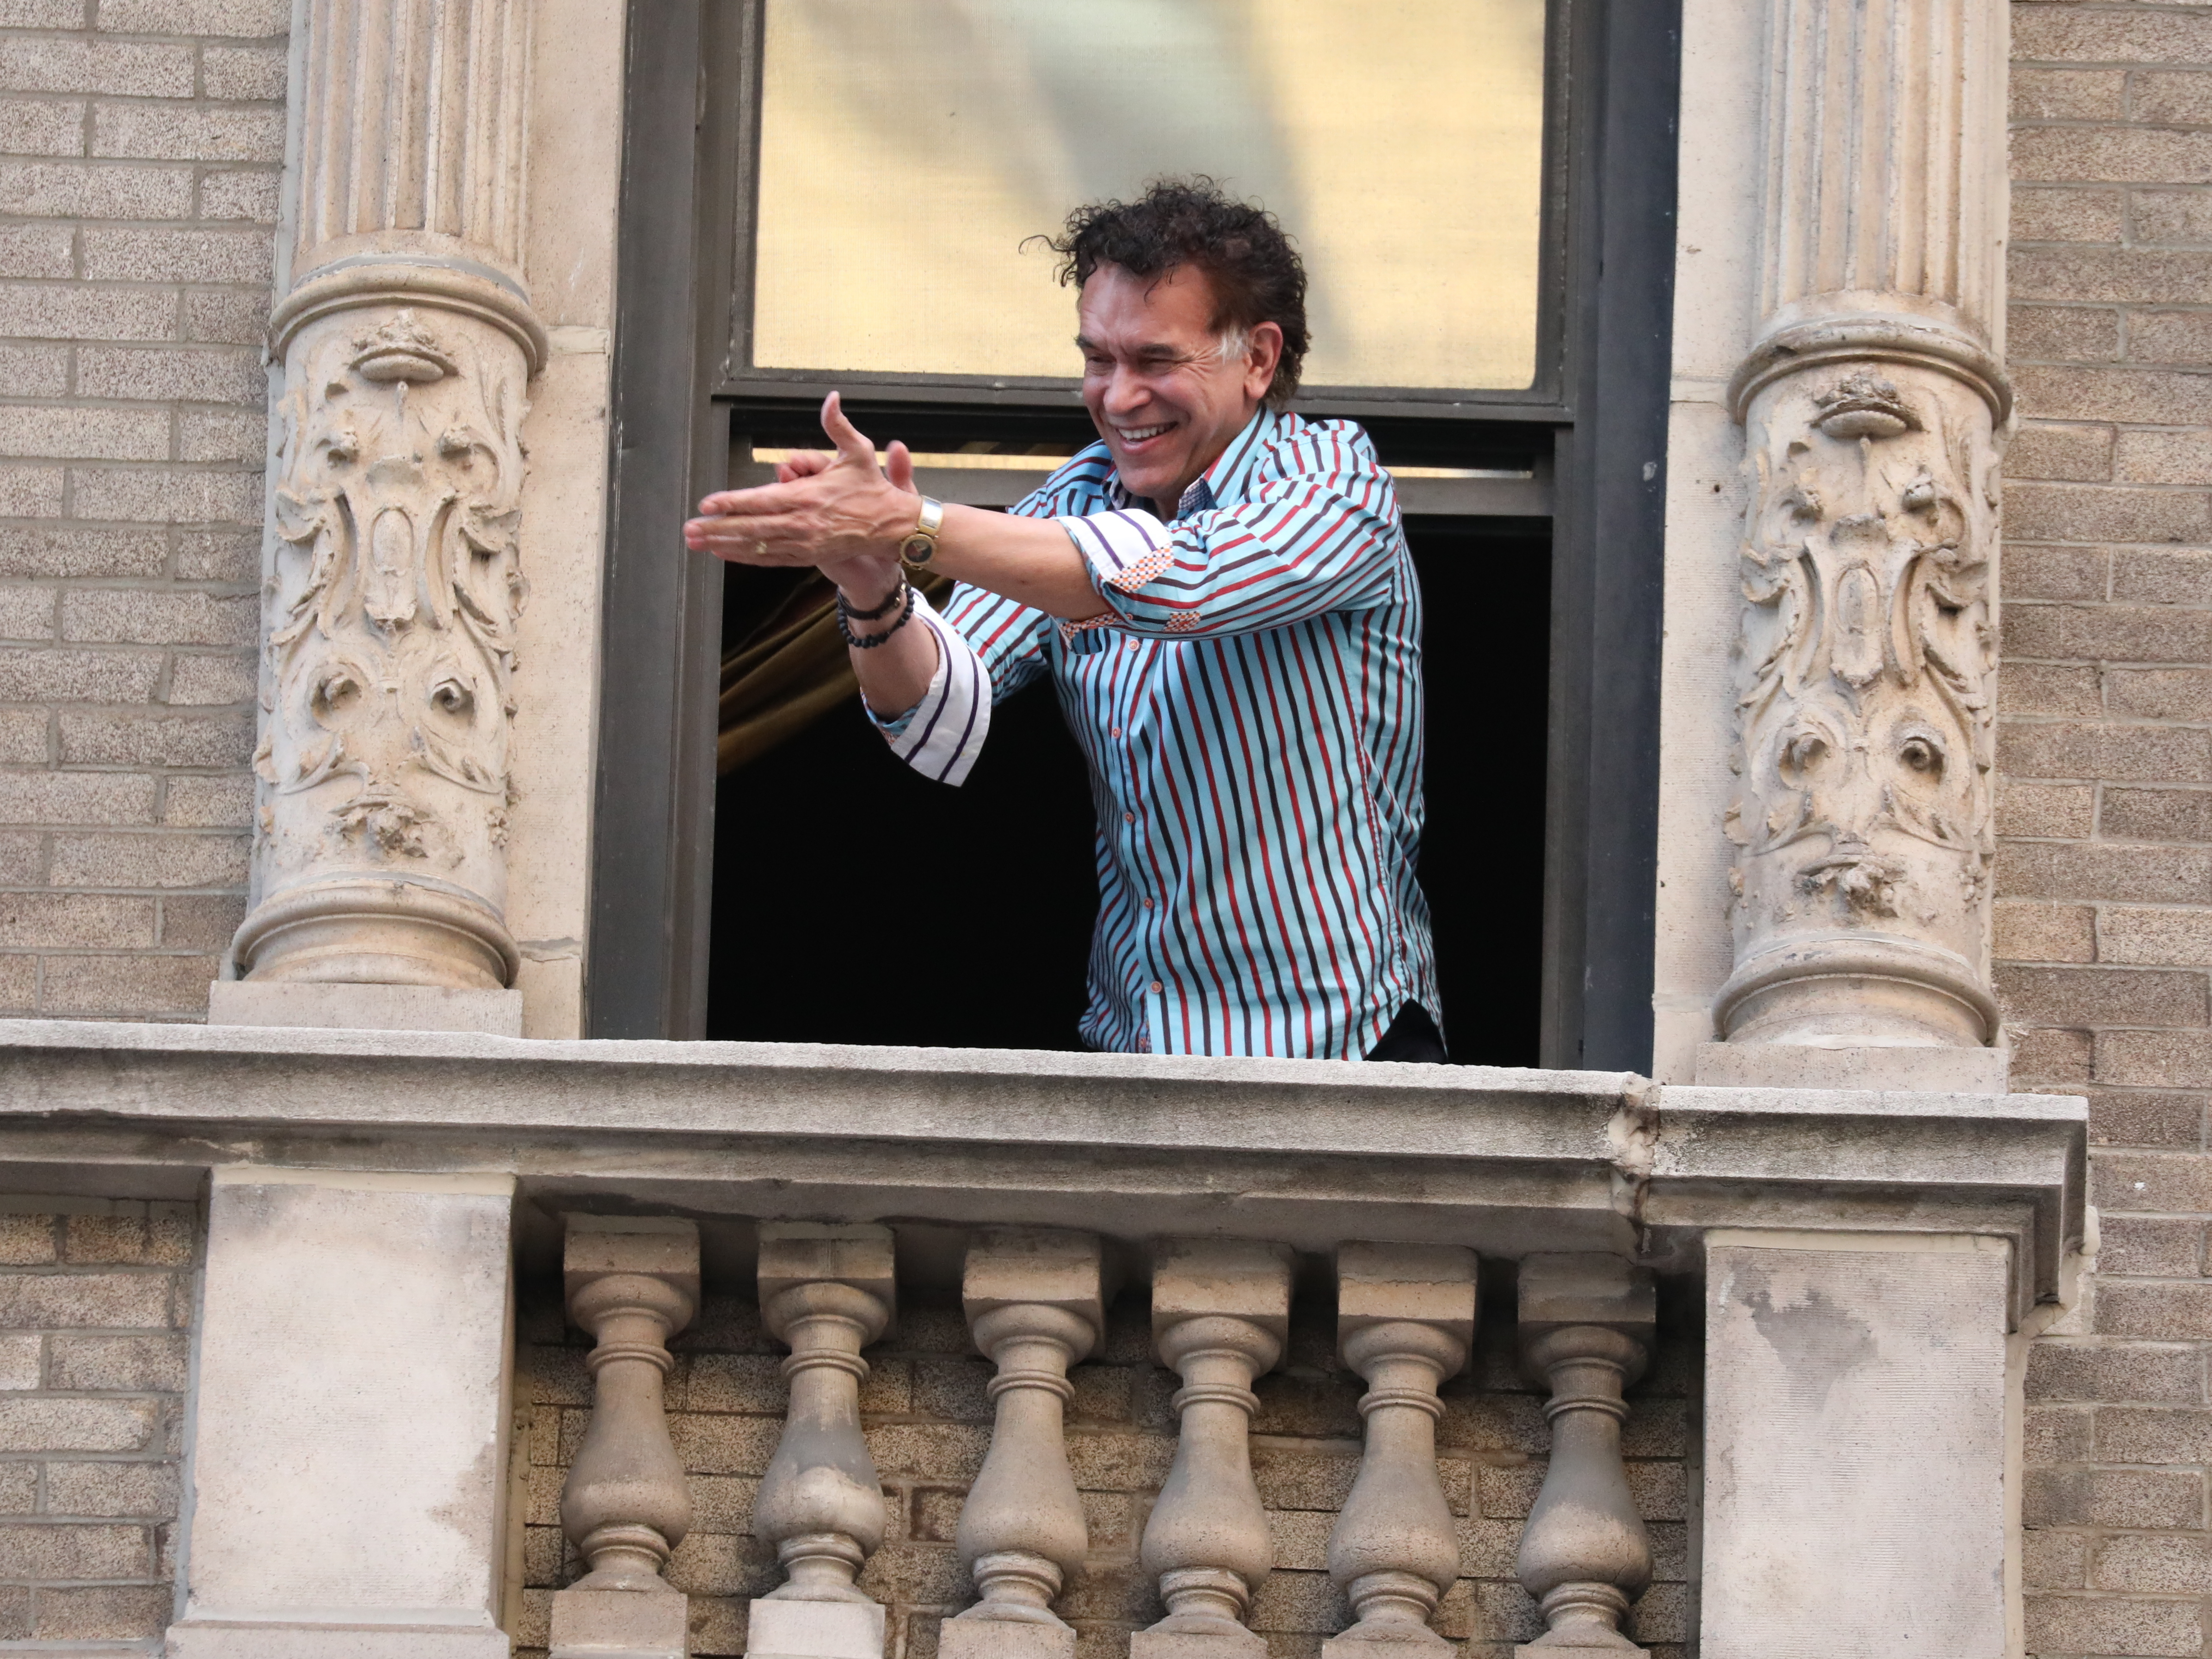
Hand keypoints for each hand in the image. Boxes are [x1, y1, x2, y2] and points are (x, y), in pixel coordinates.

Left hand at [684, 392, 919, 570]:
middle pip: (751, 527)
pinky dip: (745, 556)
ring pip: (756, 545)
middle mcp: (802, 523)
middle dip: (717, 528)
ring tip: (698, 543)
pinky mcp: (807, 556)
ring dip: (725, 544)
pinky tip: (725, 553)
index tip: (707, 504)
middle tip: (690, 529)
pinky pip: (770, 557)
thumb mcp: (858, 451)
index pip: (761, 500)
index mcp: (808, 497)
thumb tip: (832, 398)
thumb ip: (838, 425)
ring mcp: (804, 543)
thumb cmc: (873, 489)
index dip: (732, 503)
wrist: (893, 527)